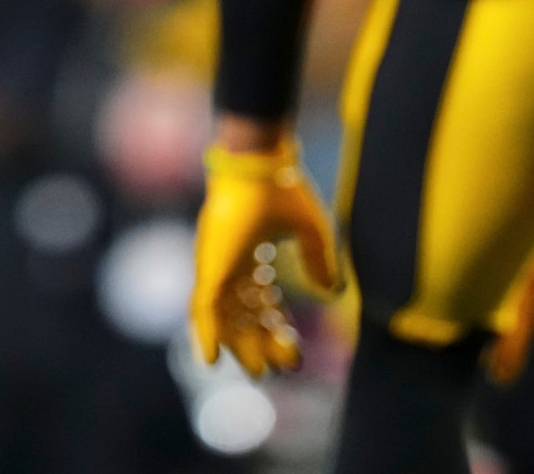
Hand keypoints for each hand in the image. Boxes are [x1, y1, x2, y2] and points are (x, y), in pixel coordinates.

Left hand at [191, 132, 342, 375]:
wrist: (259, 162)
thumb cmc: (282, 186)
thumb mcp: (311, 230)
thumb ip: (320, 260)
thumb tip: (332, 291)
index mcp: (252, 252)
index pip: (262, 300)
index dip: (277, 325)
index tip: (295, 349)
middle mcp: (230, 262)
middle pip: (242, 314)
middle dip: (259, 342)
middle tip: (275, 369)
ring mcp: (217, 265)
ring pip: (224, 317)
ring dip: (240, 345)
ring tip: (257, 371)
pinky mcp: (210, 266)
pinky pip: (202, 308)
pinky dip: (206, 334)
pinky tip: (212, 359)